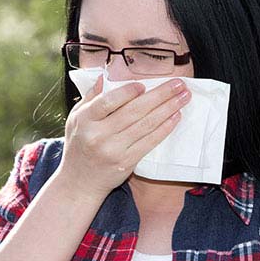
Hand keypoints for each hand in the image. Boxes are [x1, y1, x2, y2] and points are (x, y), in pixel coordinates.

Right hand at [56, 74, 190, 201]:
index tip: (144, 84)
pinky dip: (165, 128)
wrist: (79, 183)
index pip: (108, 102)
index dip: (127, 92)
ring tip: (183, 97)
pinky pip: (150, 142)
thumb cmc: (79, 146)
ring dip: (168, 109)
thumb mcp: (76, 119)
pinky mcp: (127, 162)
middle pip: (134, 111)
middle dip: (160, 95)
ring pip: (146, 125)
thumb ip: (91, 98)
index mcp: (84, 120)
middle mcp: (98, 135)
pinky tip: (176, 117)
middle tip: (179, 84)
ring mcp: (113, 150)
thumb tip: (104, 77)